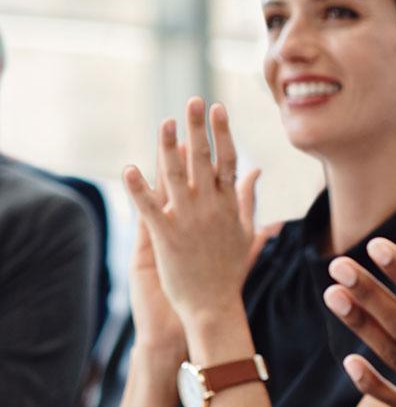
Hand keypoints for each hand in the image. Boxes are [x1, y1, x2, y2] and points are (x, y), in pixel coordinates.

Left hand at [123, 99, 260, 332]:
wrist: (213, 306)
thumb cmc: (229, 270)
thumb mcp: (244, 230)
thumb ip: (247, 197)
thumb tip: (256, 170)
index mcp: (229, 203)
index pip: (227, 158)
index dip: (222, 131)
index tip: (218, 107)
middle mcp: (210, 206)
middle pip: (203, 159)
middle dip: (197, 127)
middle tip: (193, 100)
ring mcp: (188, 220)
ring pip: (176, 176)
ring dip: (168, 148)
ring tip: (163, 122)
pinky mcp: (166, 237)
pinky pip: (149, 208)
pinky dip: (138, 188)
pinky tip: (128, 169)